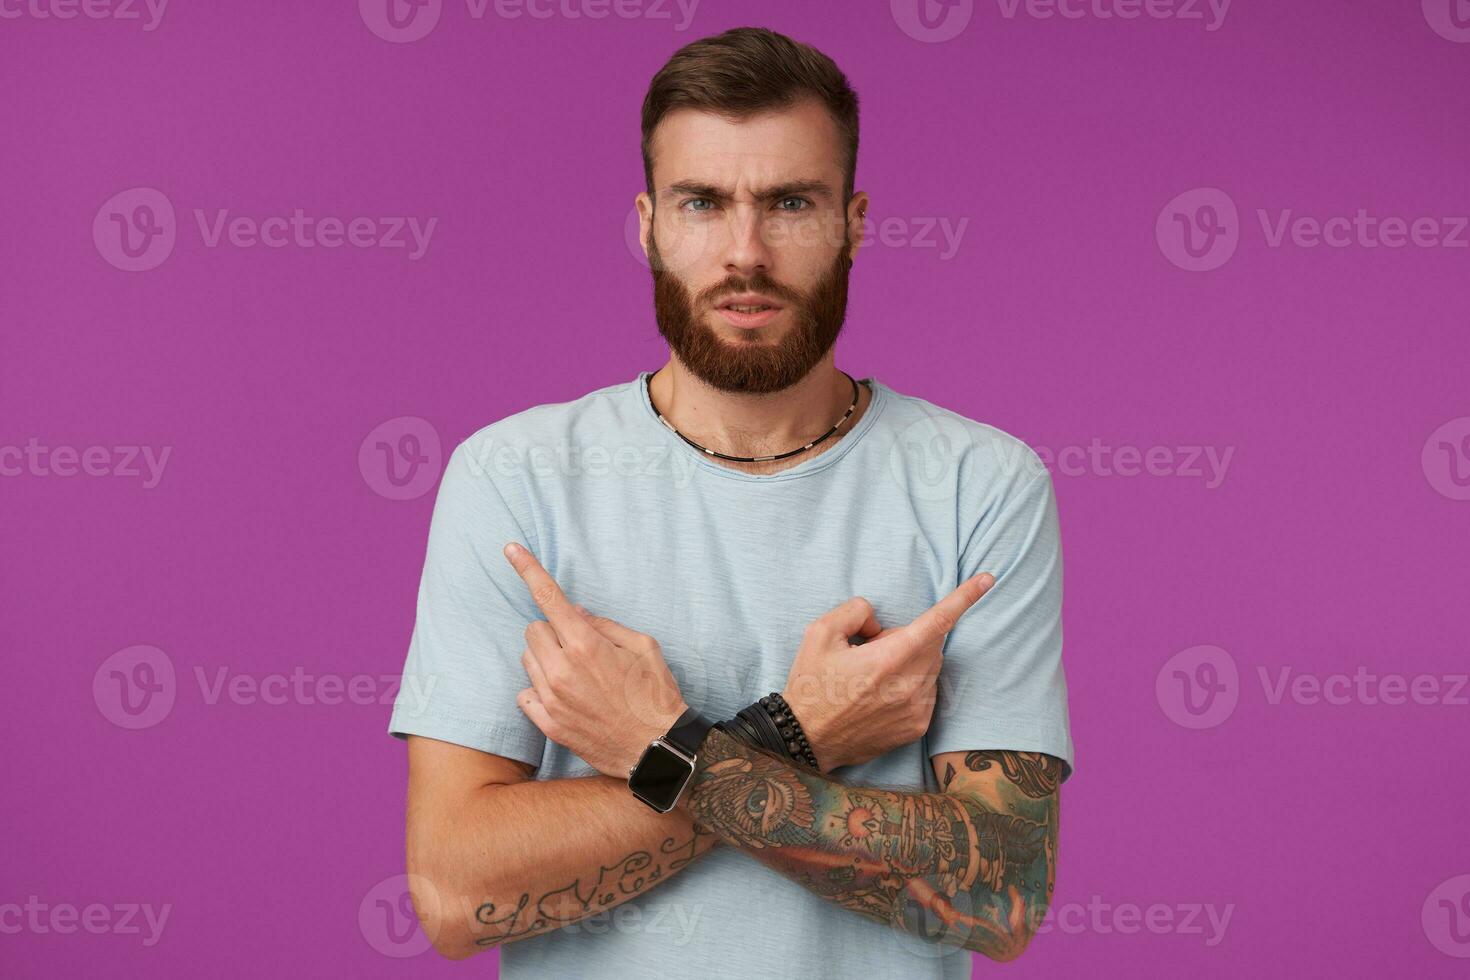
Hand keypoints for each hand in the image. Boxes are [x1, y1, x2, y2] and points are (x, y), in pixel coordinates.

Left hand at [503, 542, 687, 778]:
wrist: (657, 749)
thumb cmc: (655, 694)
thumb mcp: (643, 647)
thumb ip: (604, 624)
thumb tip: (573, 612)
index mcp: (586, 644)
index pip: (548, 597)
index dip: (528, 569)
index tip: (510, 548)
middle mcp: (562, 669)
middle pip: (533, 630)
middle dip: (553, 632)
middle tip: (580, 647)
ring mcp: (551, 699)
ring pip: (527, 660)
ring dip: (545, 660)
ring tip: (576, 676)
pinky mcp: (548, 724)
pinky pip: (524, 694)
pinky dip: (540, 691)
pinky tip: (565, 698)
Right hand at [781, 572, 995, 772]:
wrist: (806, 739)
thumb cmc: (811, 684)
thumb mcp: (819, 633)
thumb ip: (856, 611)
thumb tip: (880, 621)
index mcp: (889, 658)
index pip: (937, 621)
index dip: (965, 597)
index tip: (988, 579)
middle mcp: (909, 685)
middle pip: (931, 644)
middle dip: (908, 638)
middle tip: (872, 650)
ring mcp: (917, 709)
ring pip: (930, 668)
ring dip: (910, 662)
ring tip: (872, 677)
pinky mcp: (917, 727)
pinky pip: (927, 692)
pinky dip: (910, 685)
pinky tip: (879, 696)